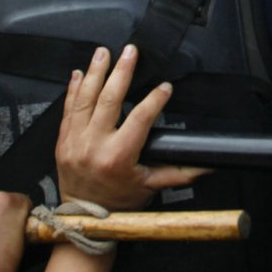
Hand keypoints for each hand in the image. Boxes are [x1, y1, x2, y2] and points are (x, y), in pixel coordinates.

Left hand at [55, 45, 204, 210]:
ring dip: (96, 73)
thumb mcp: (151, 187)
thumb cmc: (118, 204)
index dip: (155, 99)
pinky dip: (74, 89)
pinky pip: (68, 109)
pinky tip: (81, 73)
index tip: (165, 88)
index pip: (140, 118)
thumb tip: (209, 165)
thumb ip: (180, 173)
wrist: (84, 219)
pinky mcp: (62, 142)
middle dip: (122, 71)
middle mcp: (94, 146)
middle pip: (110, 99)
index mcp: (118, 157)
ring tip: (104, 52)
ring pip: (85, 99)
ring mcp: (74, 142)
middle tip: (131, 52)